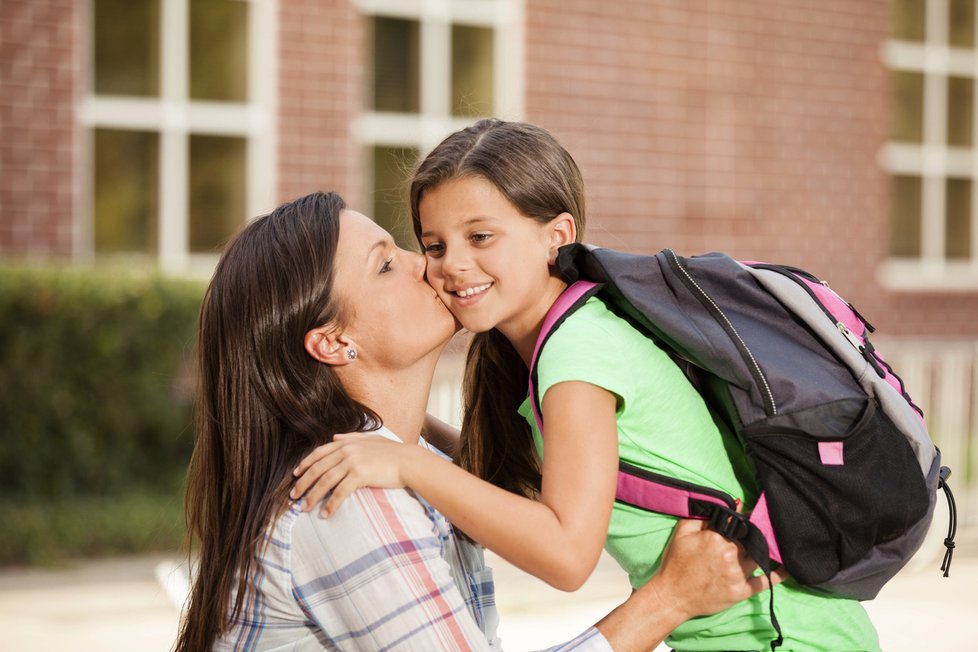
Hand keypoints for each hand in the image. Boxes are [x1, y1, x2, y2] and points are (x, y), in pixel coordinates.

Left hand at [290, 434, 416, 515]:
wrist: (409, 461)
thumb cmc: (393, 452)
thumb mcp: (371, 439)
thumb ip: (352, 437)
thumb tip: (336, 437)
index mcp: (347, 442)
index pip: (319, 453)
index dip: (305, 464)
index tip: (295, 475)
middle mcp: (346, 450)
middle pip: (318, 468)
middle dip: (303, 483)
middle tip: (294, 496)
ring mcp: (352, 462)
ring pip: (325, 481)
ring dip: (312, 496)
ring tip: (305, 508)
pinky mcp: (359, 475)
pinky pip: (340, 492)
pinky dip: (331, 504)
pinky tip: (325, 514)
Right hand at [647, 518, 787, 620]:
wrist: (672, 596)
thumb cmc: (675, 564)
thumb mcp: (682, 533)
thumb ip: (701, 516)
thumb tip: (722, 504)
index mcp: (716, 538)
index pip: (738, 523)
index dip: (745, 517)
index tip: (749, 513)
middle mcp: (730, 555)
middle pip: (751, 538)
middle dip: (754, 532)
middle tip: (758, 528)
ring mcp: (737, 574)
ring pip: (759, 556)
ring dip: (765, 548)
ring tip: (770, 542)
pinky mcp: (741, 592)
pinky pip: (765, 582)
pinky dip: (778, 575)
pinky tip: (786, 568)